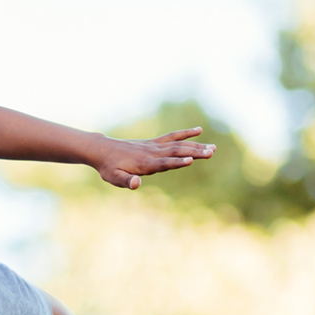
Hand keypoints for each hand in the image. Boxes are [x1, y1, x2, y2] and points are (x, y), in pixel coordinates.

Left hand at [95, 127, 213, 189]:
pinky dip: (185, 133)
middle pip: (175, 152)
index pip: (163, 163)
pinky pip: (172, 137)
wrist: (102, 150)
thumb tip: (136, 184)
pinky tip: (199, 130)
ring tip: (213, 148)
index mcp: (144, 164)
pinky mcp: (154, 142)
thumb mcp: (113, 178)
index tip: (191, 161)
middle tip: (211, 152)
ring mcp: (154, 146)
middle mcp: (151, 153)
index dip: (176, 163)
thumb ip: (125, 181)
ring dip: (195, 145)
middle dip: (193, 152)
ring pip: (177, 145)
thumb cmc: (108, 167)